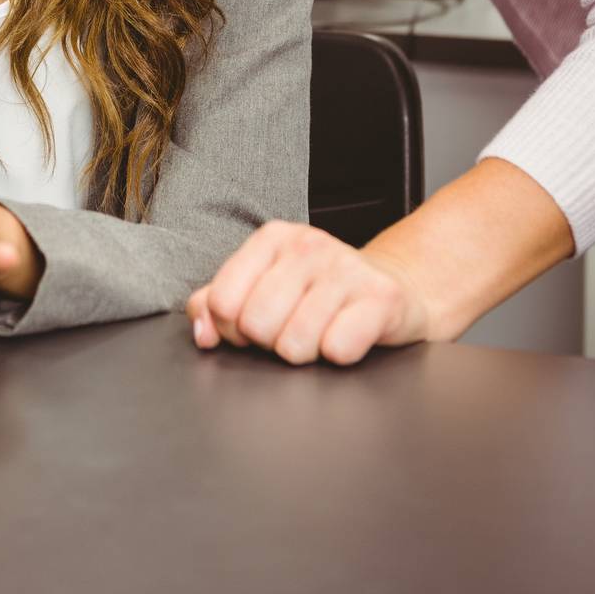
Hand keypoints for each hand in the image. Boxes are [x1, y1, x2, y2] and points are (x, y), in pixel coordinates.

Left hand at [186, 221, 429, 365]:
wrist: (392, 291)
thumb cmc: (319, 294)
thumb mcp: (265, 286)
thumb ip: (218, 304)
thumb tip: (202, 332)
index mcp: (272, 239)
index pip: (222, 301)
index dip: (233, 329)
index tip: (254, 324)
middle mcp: (308, 246)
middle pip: (256, 325)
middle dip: (270, 342)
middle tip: (291, 330)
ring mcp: (347, 269)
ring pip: (294, 344)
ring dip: (306, 352)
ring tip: (320, 333)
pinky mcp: (382, 298)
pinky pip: (337, 348)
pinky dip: (339, 354)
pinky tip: (346, 335)